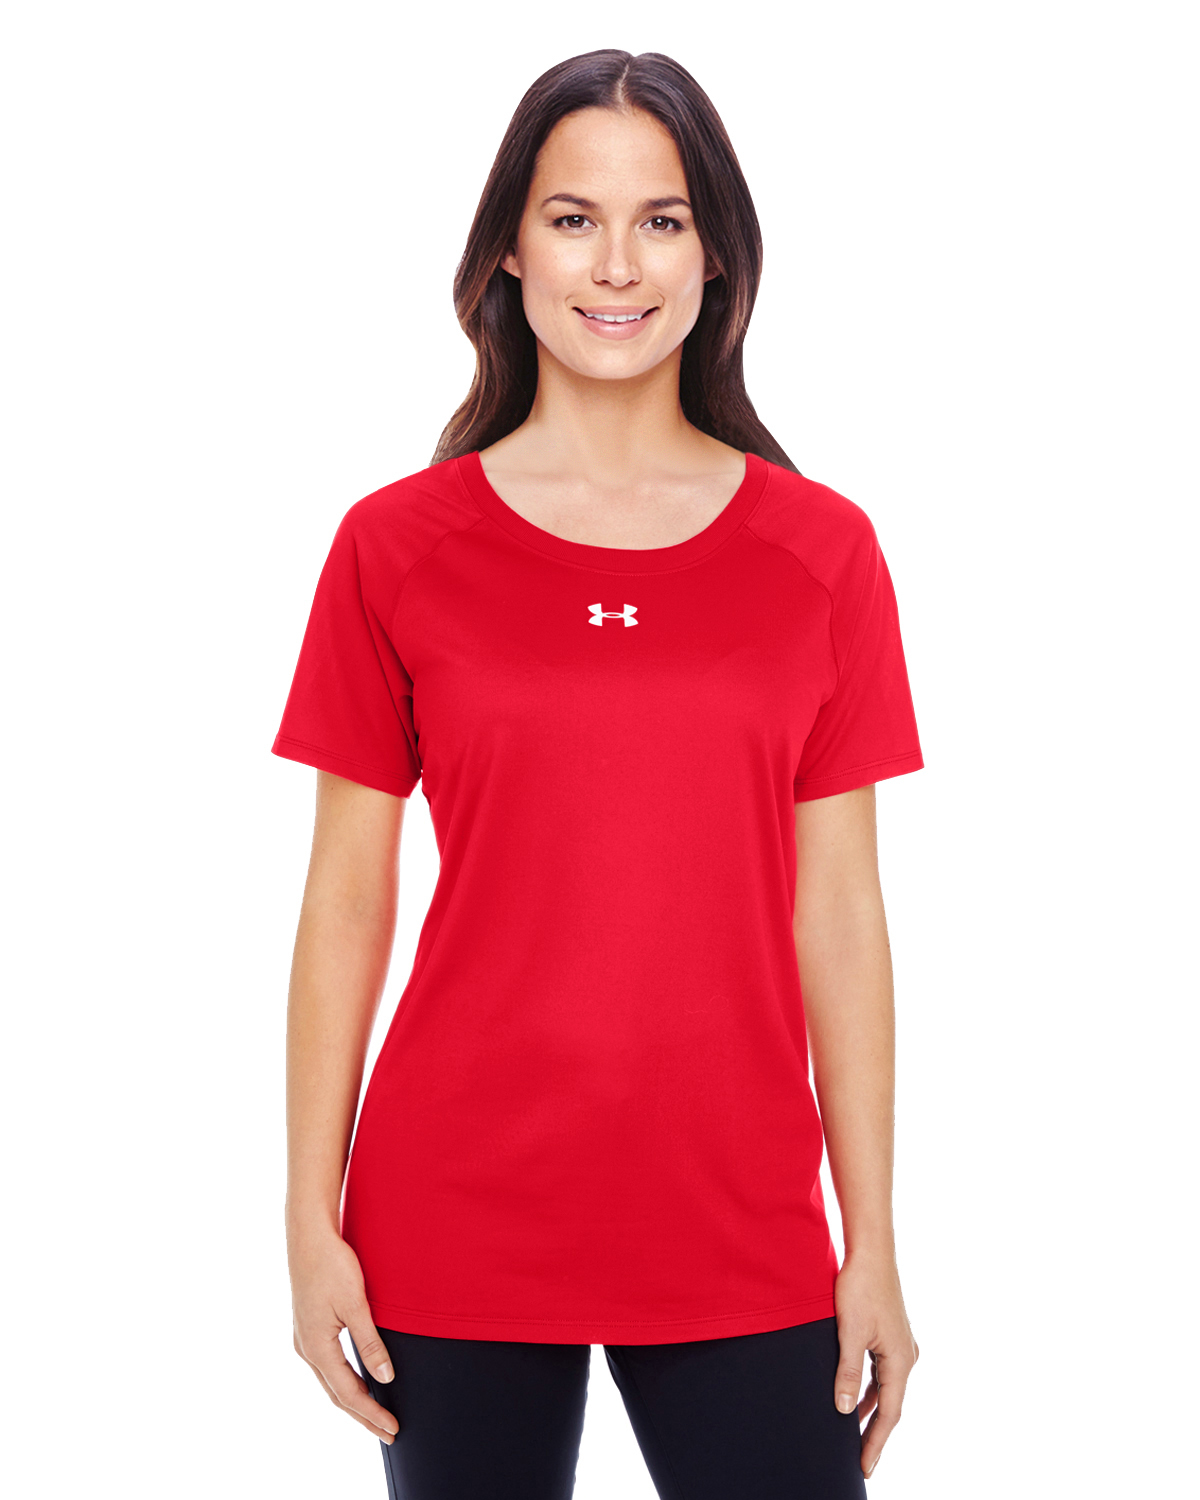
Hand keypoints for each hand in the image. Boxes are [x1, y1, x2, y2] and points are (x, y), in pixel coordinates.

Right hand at [288, 1224, 400, 1443]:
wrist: (308, 1236)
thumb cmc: (332, 1265)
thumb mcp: (356, 1304)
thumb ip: (370, 1342)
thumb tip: (385, 1378)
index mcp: (316, 1347)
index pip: (348, 1393)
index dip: (372, 1413)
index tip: (393, 1428)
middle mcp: (306, 1348)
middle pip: (337, 1394)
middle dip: (363, 1416)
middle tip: (389, 1433)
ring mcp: (304, 1339)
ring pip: (331, 1382)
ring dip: (354, 1401)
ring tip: (376, 1415)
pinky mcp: (309, 1327)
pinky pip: (328, 1366)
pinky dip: (344, 1382)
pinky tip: (358, 1382)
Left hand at [832, 1250, 918, 1477]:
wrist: (871, 1252)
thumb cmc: (860, 1288)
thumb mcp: (849, 1332)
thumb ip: (847, 1372)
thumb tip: (844, 1410)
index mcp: (900, 1360)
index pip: (888, 1413)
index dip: (875, 1441)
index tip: (864, 1466)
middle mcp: (907, 1356)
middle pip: (890, 1404)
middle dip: (875, 1432)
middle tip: (860, 1460)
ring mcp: (901, 1345)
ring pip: (886, 1388)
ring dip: (872, 1410)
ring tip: (855, 1436)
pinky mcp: (891, 1335)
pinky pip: (882, 1372)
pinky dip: (870, 1389)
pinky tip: (855, 1397)